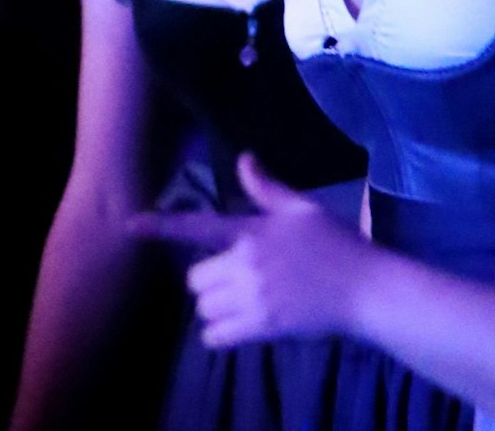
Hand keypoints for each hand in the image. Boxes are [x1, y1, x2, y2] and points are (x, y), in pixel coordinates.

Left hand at [129, 154, 373, 346]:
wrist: (365, 287)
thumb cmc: (336, 243)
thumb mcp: (303, 209)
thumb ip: (267, 189)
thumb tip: (244, 158)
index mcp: (254, 231)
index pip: (199, 225)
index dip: (161, 225)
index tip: (130, 224)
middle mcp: (247, 263)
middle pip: (195, 278)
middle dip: (209, 280)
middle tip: (236, 278)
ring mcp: (253, 297)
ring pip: (203, 308)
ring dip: (215, 307)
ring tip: (243, 302)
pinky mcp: (261, 327)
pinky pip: (214, 336)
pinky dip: (220, 334)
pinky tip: (241, 324)